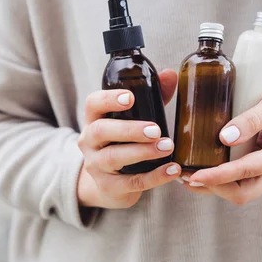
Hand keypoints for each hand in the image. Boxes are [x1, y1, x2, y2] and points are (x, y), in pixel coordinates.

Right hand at [77, 69, 180, 208]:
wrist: (110, 184)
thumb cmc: (123, 143)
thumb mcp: (132, 119)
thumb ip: (151, 97)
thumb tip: (170, 75)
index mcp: (94, 119)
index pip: (93, 104)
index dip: (109, 99)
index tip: (131, 98)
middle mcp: (89, 142)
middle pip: (100, 131)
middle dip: (129, 129)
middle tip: (156, 130)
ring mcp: (96, 166)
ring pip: (113, 158)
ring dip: (142, 152)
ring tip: (167, 147)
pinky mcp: (109, 187)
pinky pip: (131, 182)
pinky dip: (154, 177)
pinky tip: (172, 170)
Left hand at [184, 80, 261, 204]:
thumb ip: (253, 118)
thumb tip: (224, 137)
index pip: (247, 172)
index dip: (219, 176)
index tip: (194, 175)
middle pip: (243, 193)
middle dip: (213, 188)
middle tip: (184, 177)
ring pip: (240, 191)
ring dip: (213, 187)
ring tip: (185, 175)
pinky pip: (240, 181)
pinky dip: (219, 179)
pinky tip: (200, 169)